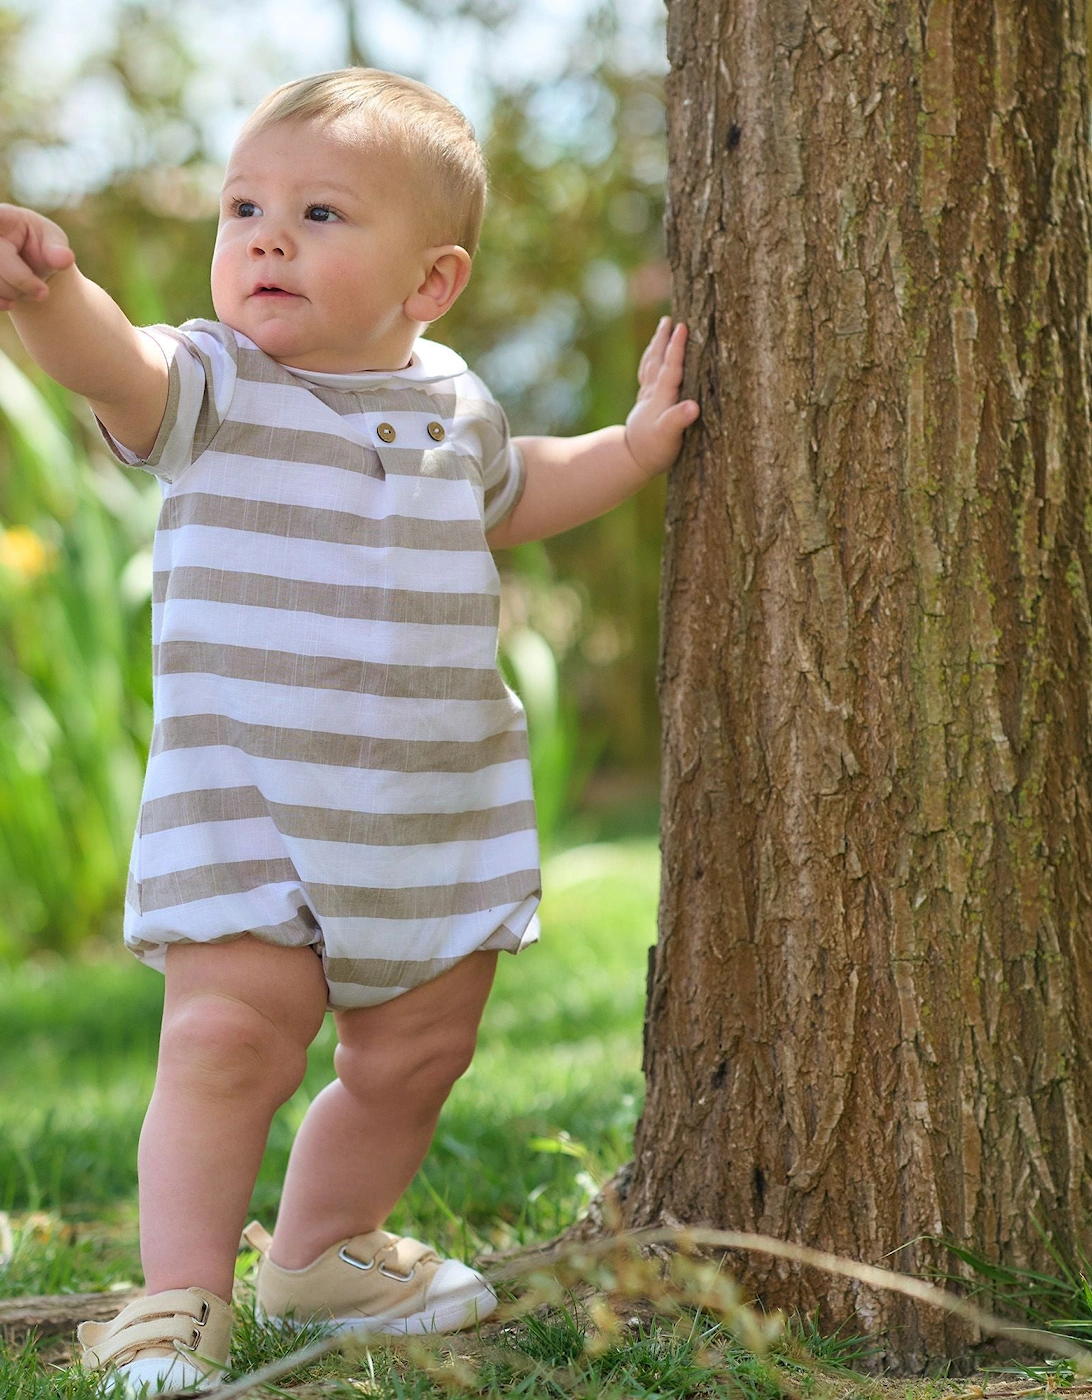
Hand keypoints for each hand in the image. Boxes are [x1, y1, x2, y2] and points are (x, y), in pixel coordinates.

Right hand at [0, 204, 75, 309]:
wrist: (31, 266)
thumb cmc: (43, 246)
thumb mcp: (54, 243)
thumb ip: (57, 250)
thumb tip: (66, 258)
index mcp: (3, 217)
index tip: (3, 242)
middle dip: (23, 281)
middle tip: (43, 291)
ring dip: (14, 292)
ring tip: (27, 287)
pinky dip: (2, 302)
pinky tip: (12, 302)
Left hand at [623, 318, 699, 475]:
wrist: (631, 460)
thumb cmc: (654, 450)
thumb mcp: (669, 438)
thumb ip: (679, 421)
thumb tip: (693, 406)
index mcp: (661, 397)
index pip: (671, 367)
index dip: (677, 347)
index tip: (682, 326)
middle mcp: (653, 393)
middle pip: (657, 359)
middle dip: (663, 339)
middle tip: (668, 319)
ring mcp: (647, 397)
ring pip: (651, 364)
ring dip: (656, 346)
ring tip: (661, 329)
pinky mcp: (645, 403)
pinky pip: (648, 374)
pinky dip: (651, 360)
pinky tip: (653, 358)